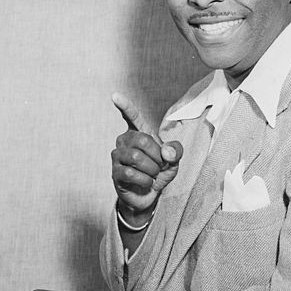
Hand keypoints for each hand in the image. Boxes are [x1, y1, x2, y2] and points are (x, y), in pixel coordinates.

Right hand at [111, 93, 182, 222]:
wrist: (150, 195)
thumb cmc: (160, 172)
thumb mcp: (174, 160)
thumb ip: (176, 151)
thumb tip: (166, 151)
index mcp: (139, 133)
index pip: (132, 117)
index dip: (125, 106)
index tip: (115, 96)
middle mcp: (125, 141)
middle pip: (143, 140)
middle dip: (158, 156)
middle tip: (160, 166)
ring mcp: (118, 156)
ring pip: (136, 157)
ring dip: (151, 169)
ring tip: (153, 175)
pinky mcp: (115, 173)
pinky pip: (131, 173)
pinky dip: (145, 180)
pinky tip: (146, 182)